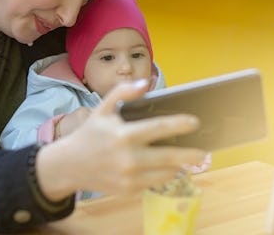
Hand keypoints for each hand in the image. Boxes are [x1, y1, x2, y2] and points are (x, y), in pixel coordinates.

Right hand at [36, 79, 206, 200]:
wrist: (69, 165)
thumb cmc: (89, 134)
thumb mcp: (102, 108)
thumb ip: (123, 92)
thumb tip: (145, 83)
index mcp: (123, 135)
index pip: (158, 128)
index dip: (179, 124)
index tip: (195, 122)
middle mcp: (128, 158)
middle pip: (169, 157)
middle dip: (190, 154)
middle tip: (203, 151)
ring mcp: (129, 177)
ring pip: (165, 173)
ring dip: (178, 165)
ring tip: (186, 159)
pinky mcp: (129, 190)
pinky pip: (154, 182)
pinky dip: (163, 174)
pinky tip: (167, 167)